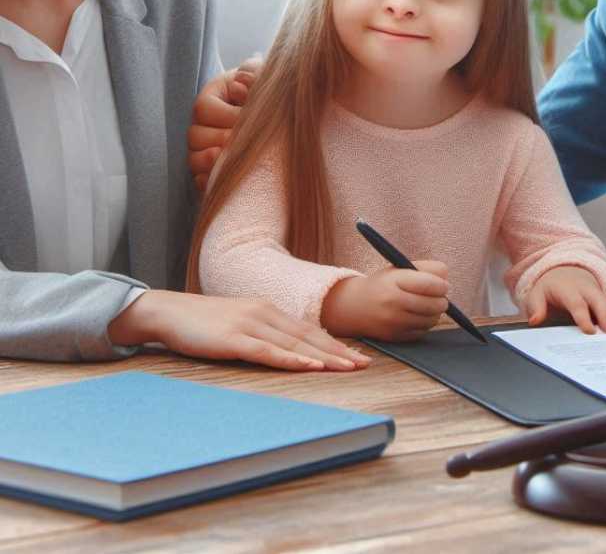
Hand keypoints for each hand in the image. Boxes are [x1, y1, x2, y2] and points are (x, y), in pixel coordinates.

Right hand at [108, 290, 370, 371]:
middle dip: (339, 352)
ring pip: (296, 344)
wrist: (169, 312)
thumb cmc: (203, 323)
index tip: (357, 356)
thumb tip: (288, 350)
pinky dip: (292, 359)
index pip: (309, 330)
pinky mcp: (234, 338)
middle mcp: (265, 313)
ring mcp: (251, 324)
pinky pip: (269, 351)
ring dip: (324, 357)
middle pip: (309, 336)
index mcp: (269, 310)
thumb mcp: (240, 324)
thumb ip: (263, 334)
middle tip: (364, 365)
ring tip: (347, 367)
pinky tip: (310, 366)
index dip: (335, 344)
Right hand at [188, 55, 261, 189]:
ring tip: (234, 160)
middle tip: (246, 143)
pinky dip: (211, 182)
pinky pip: (201, 181)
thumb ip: (255, 73)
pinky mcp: (213, 171)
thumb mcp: (265, 76)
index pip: (203, 109)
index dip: (226, 116)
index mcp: (213, 96)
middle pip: (195, 137)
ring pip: (193, 160)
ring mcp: (205, 148)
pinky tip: (227, 178)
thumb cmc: (274, 91)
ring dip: (214, 163)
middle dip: (223, 141)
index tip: (249, 118)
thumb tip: (240, 82)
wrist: (283, 113)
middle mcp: (203, 123)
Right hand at [322, 261, 449, 341]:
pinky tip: (417, 315)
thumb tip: (446, 280)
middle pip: (435, 304)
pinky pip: (423, 331)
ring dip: (435, 312)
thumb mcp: (399, 269)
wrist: (354, 307)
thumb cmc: (383, 284)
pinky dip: (425, 323)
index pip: (430, 284)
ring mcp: (394, 322)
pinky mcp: (396, 337)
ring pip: (432, 319)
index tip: (443, 285)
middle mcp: (394, 303)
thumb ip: (426, 269)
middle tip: (439, 296)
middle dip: (442, 299)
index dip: (442, 285)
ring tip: (427, 305)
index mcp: (395, 281)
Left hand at [524, 265, 605, 333]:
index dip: (583, 317)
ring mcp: (598, 294)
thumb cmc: (550, 287)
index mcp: (570, 290)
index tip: (590, 330)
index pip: (577, 304)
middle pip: (598, 301)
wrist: (563, 270)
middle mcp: (587, 290)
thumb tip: (535, 320)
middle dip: (605, 315)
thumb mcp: (537, 293)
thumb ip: (536, 307)